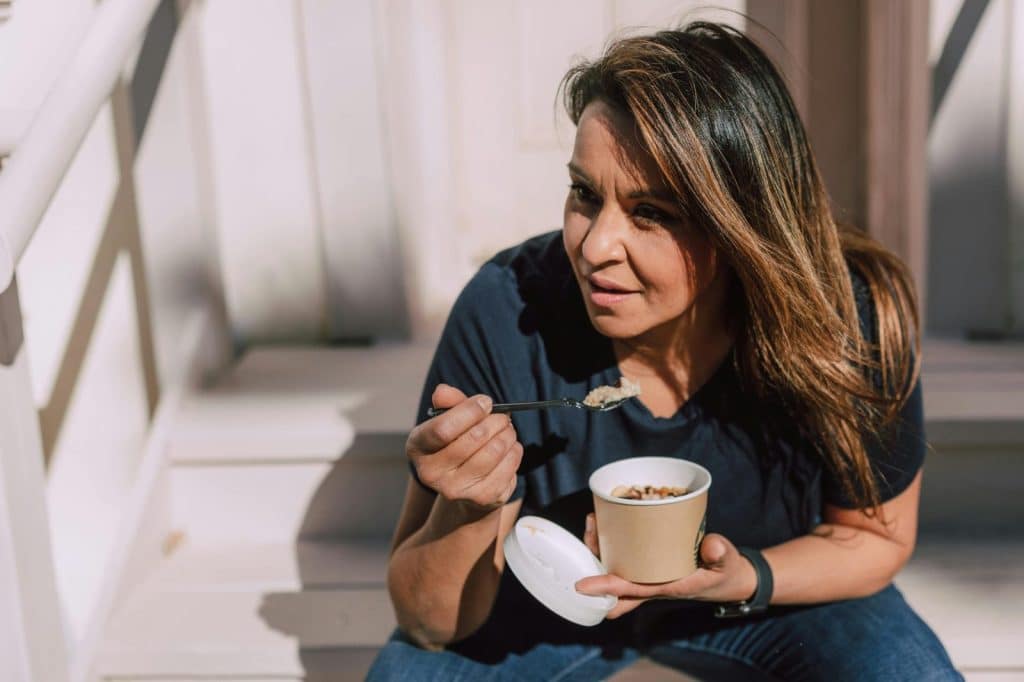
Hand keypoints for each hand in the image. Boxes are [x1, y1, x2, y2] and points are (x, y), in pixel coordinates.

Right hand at [407, 384, 522, 510]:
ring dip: (507, 434)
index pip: (443, 429)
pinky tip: (509, 448)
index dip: (470, 411)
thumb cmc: (456, 443)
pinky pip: (509, 466)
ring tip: (507, 430)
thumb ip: (448, 402)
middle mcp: (430, 474)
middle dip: (495, 420)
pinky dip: (515, 451)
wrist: (464, 487)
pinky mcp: (482, 499)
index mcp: (417, 447)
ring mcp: (456, 490)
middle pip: (475, 437)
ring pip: (495, 450)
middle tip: (502, 416)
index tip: (485, 402)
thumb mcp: (448, 420)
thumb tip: (443, 391)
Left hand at [575, 513, 757, 617]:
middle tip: (591, 531)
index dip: (605, 586)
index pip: (630, 590)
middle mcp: (651, 585)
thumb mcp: (727, 562)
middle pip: (612, 585)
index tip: (581, 585)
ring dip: (599, 551)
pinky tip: (608, 524)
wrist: (729, 579)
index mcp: (667, 587)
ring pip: (614, 571)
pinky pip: (623, 561)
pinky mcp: (650, 567)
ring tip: (595, 521)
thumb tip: (712, 546)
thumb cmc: (725, 571)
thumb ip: (720, 554)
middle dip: (594, 565)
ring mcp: (649, 577)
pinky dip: (611, 545)